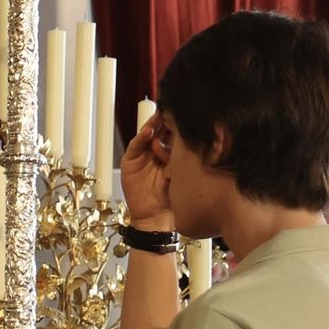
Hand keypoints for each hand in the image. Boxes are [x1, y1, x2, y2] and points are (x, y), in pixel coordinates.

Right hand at [119, 112, 175, 229]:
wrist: (157, 217)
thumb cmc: (173, 198)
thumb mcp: (183, 173)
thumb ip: (185, 157)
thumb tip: (198, 140)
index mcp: (169, 154)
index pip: (172, 134)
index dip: (177, 124)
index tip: (184, 114)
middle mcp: (155, 152)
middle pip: (159, 131)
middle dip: (166, 121)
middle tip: (172, 111)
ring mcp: (141, 156)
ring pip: (147, 135)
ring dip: (153, 125)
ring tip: (160, 116)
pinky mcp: (130, 162)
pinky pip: (135, 146)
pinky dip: (141, 138)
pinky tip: (149, 132)